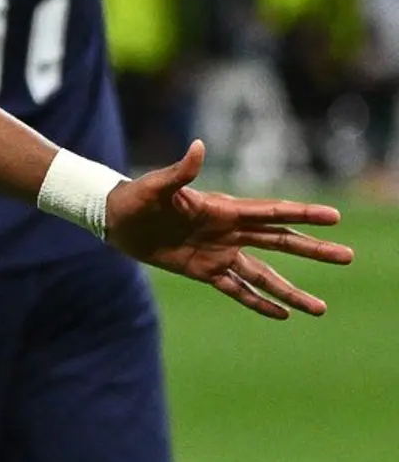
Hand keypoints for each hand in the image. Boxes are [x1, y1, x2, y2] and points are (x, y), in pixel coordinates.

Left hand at [105, 142, 353, 318]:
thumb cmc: (135, 197)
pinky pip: (237, 290)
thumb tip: (198, 147)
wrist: (115, 219)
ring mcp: (219, 253)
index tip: (334, 217)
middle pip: (280, 242)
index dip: (302, 214)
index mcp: (224, 209)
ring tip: (321, 308)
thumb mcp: (156, 186)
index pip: (272, 212)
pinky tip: (282, 314)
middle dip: (313, 249)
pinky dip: (258, 302)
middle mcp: (229, 232)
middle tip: (348, 256)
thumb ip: (181, 172)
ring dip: (291, 290)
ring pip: (265, 274)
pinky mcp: (204, 272)